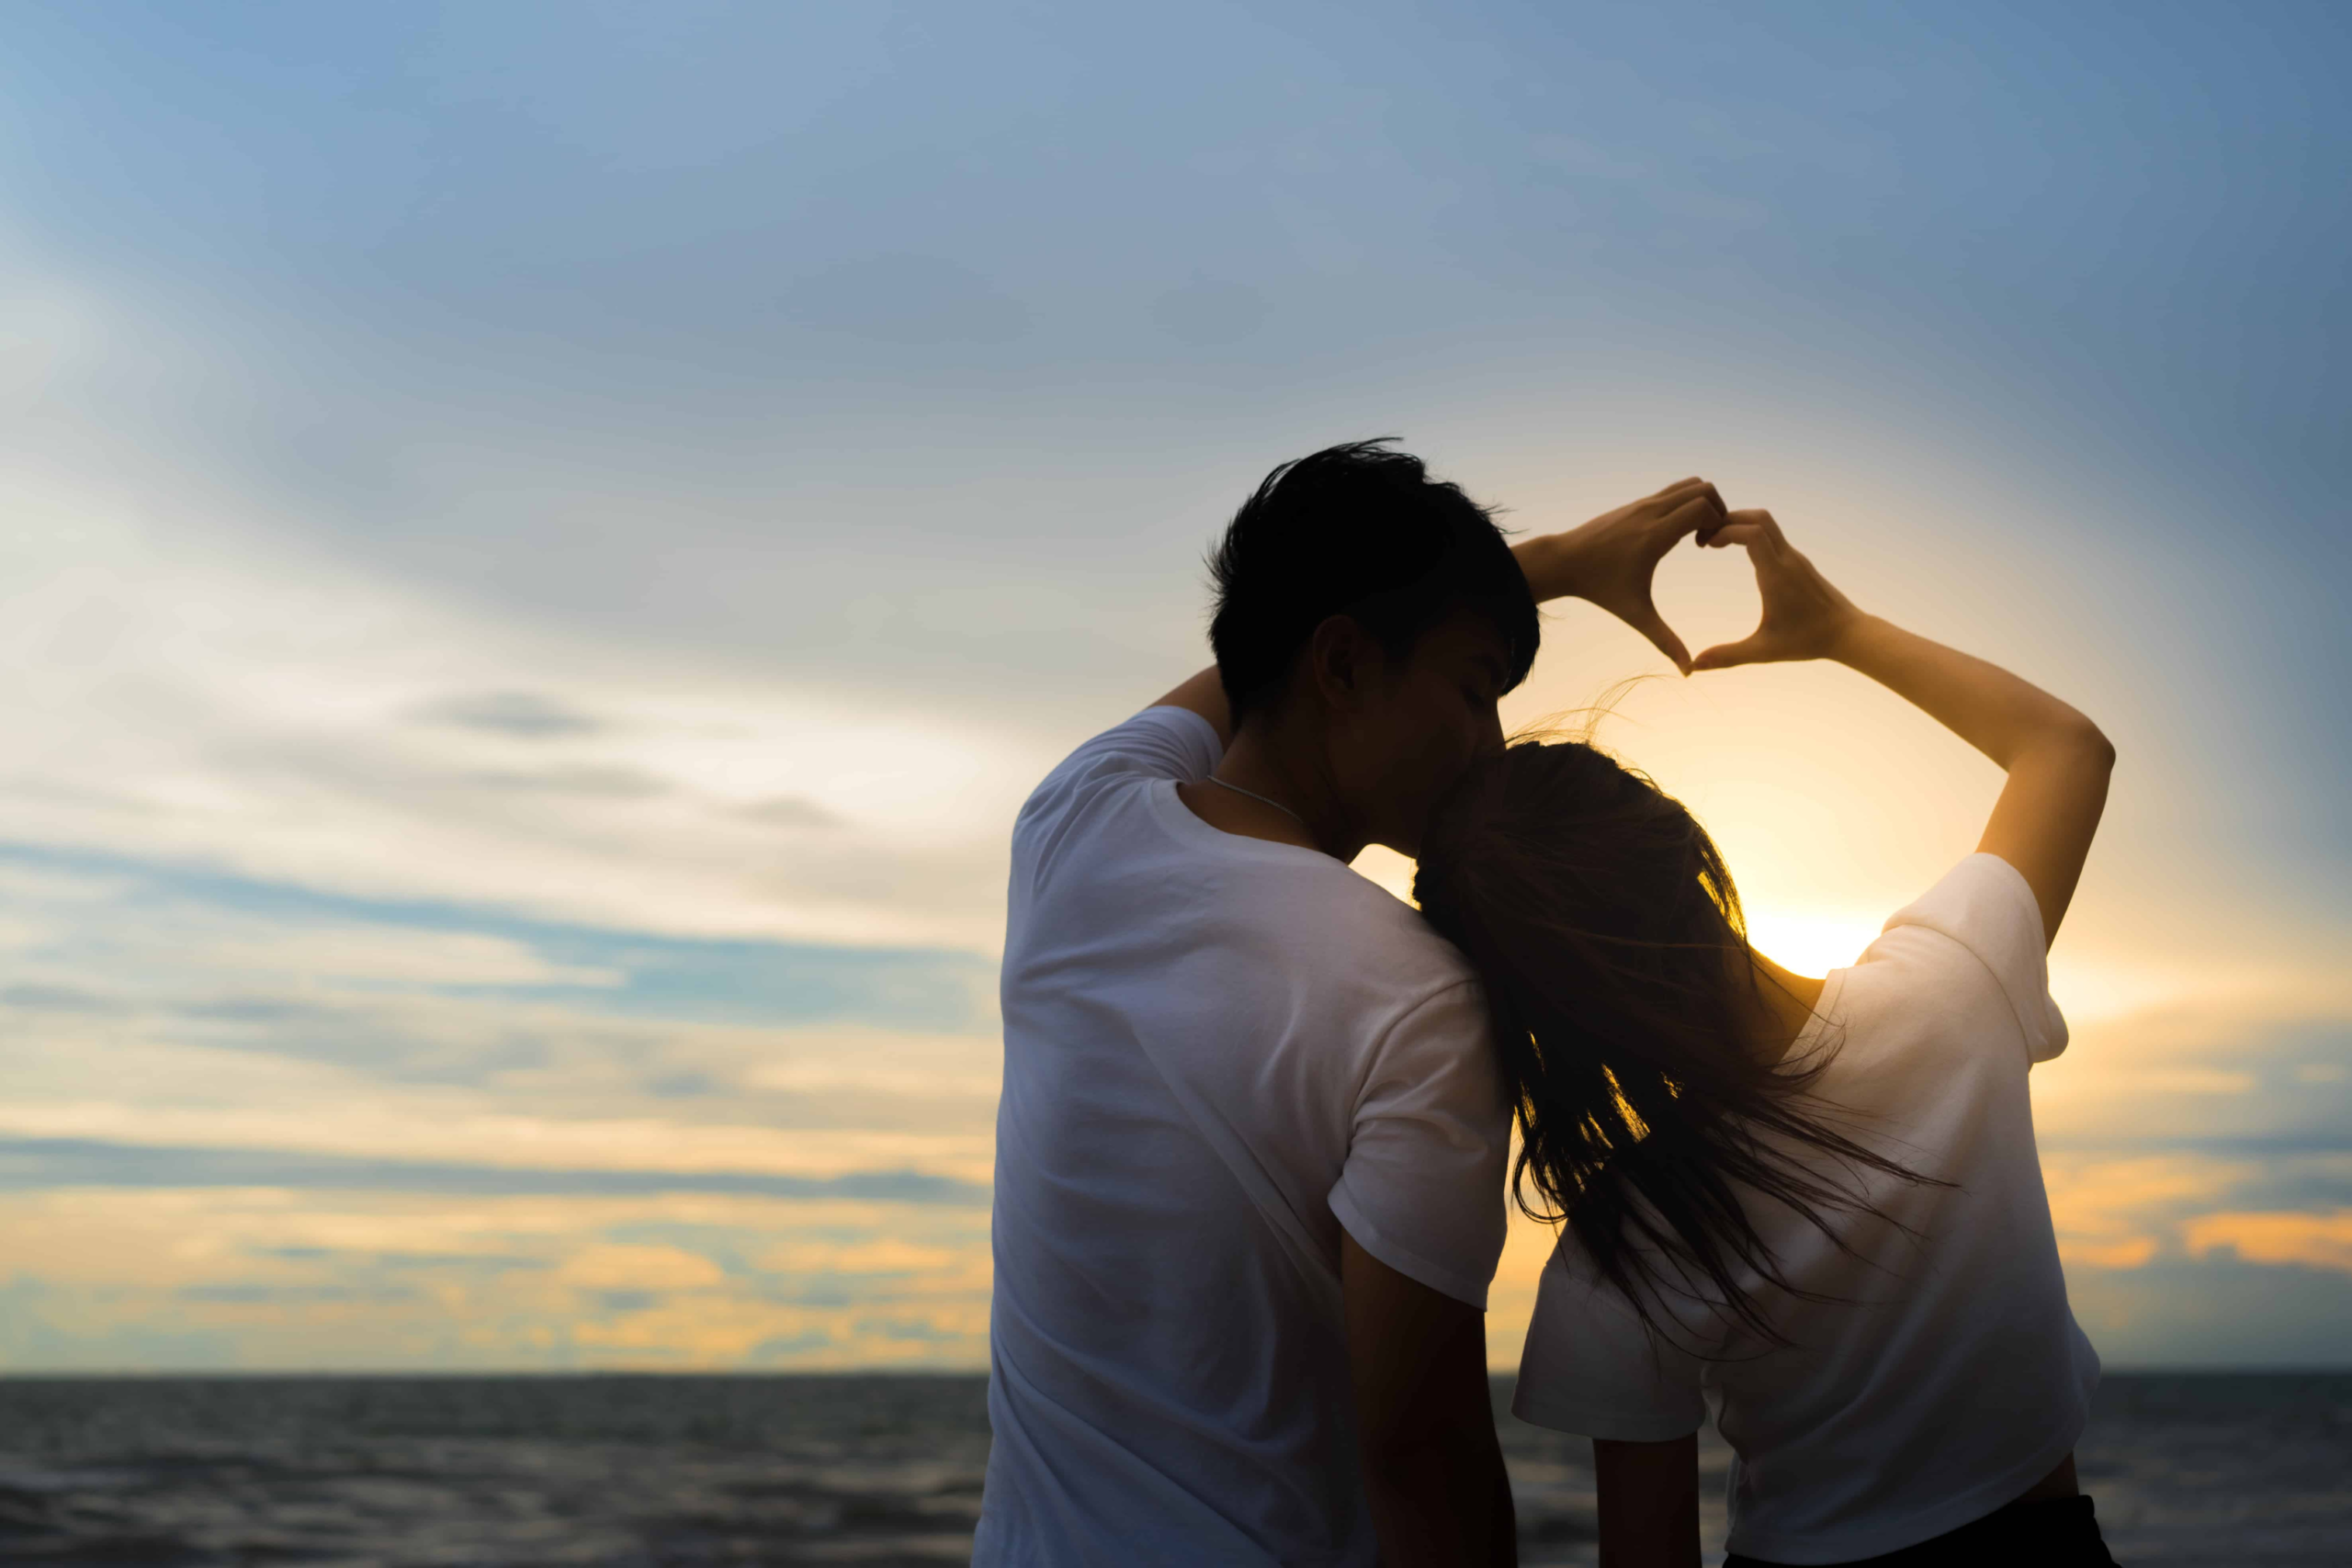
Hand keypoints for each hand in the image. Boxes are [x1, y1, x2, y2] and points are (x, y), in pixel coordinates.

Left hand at [1514, 477, 1727, 673]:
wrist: (1562, 562)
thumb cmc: (1599, 589)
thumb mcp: (1635, 615)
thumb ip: (1664, 641)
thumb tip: (1687, 672)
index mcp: (1655, 535)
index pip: (1702, 506)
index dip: (1717, 523)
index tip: (1708, 548)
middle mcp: (1650, 511)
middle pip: (1702, 487)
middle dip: (1717, 509)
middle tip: (1709, 539)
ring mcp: (1642, 503)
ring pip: (1688, 484)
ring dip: (1701, 503)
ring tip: (1695, 535)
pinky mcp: (1635, 503)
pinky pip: (1672, 491)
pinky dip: (1684, 503)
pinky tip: (1675, 534)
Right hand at [1691, 510, 1863, 669]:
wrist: (1848, 633)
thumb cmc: (1807, 641)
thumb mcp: (1763, 651)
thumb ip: (1728, 656)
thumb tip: (1695, 665)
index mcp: (1776, 575)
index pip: (1751, 533)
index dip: (1725, 531)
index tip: (1707, 545)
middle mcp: (1787, 559)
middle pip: (1759, 517)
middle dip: (1730, 519)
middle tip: (1707, 535)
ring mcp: (1795, 558)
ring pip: (1767, 523)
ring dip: (1741, 524)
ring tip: (1718, 541)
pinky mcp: (1799, 562)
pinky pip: (1773, 536)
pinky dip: (1752, 534)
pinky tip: (1740, 551)